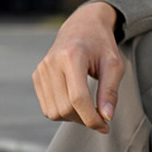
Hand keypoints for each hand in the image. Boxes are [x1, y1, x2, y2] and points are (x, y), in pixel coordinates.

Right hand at [32, 1, 124, 132]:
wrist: (82, 26)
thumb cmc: (101, 45)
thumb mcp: (114, 65)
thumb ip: (110, 92)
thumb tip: (106, 118)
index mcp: (72, 56)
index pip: (78, 99)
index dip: (92, 118)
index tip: (105, 126)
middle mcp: (52, 62)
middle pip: (65, 108)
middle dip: (84, 119)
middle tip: (99, 117)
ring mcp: (41, 70)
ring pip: (54, 112)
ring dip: (73, 118)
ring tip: (87, 109)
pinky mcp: (37, 76)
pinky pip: (47, 108)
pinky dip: (62, 112)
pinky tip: (75, 103)